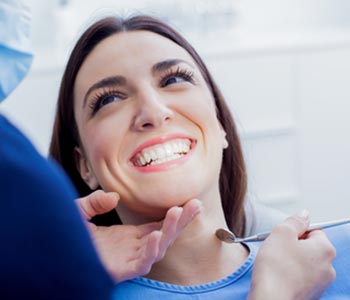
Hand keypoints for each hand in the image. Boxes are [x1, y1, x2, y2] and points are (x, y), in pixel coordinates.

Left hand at [76, 190, 200, 282]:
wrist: (51, 254)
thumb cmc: (66, 237)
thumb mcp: (80, 211)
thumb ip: (95, 202)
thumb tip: (114, 197)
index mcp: (128, 236)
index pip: (158, 225)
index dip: (174, 215)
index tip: (190, 202)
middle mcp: (132, 248)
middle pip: (165, 234)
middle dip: (182, 221)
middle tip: (196, 204)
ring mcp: (127, 259)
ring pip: (158, 248)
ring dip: (169, 231)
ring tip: (177, 212)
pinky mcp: (120, 271)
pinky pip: (141, 264)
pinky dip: (150, 251)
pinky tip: (155, 235)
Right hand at [248, 211, 335, 299]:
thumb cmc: (276, 268)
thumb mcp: (282, 232)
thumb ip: (294, 221)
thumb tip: (303, 215)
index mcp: (325, 249)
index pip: (313, 230)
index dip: (295, 231)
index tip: (283, 236)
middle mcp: (328, 268)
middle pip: (309, 246)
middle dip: (292, 245)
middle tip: (277, 249)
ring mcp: (320, 284)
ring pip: (303, 262)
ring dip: (289, 260)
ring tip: (275, 264)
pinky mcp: (309, 295)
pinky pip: (299, 277)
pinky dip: (289, 274)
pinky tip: (277, 276)